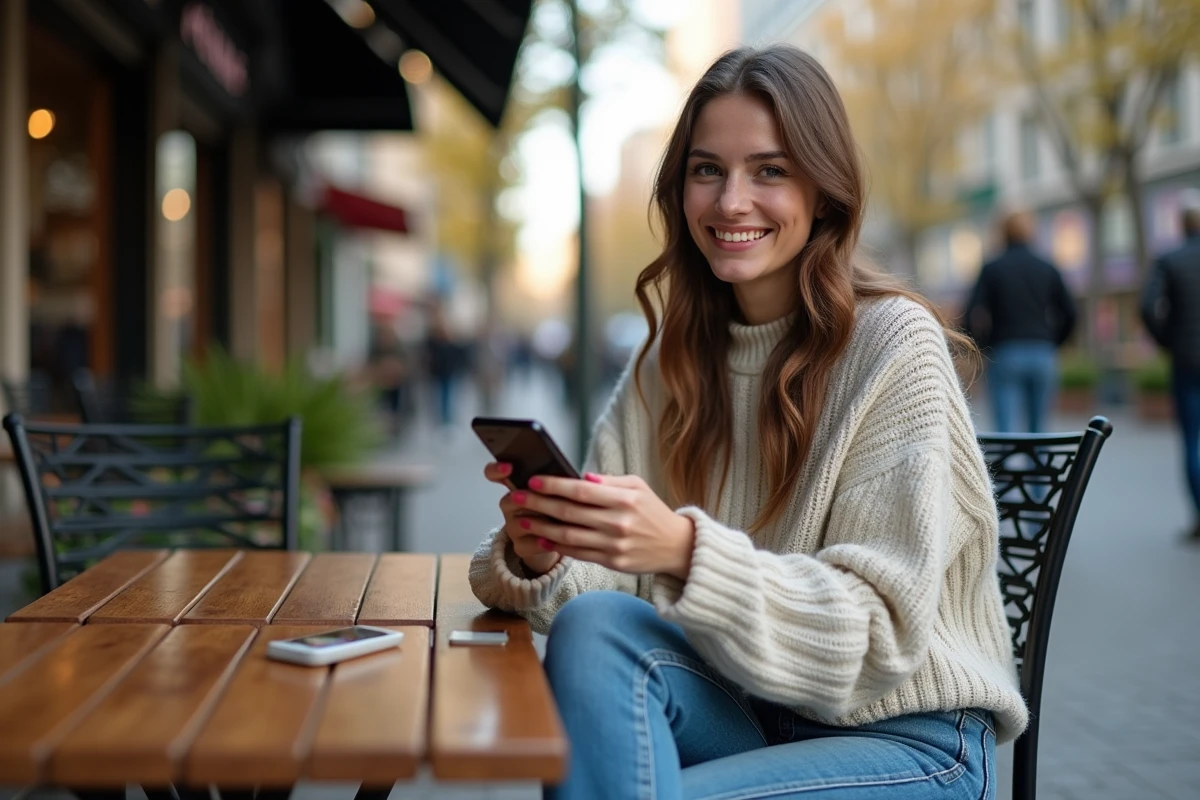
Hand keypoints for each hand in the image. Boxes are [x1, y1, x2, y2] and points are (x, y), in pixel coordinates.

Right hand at [483, 462, 561, 574]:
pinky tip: (553, 540)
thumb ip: (558, 480)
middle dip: (532, 501)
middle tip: (550, 501)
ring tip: (558, 522)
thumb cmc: (558, 508)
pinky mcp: (520, 546)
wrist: (557, 539)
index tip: (509, 467)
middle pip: (510, 499)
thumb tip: (576, 474)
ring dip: (541, 522)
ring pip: (521, 522)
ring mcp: (512, 526)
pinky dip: (543, 542)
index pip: (494, 473)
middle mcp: (510, 505)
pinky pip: (530, 543)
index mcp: (517, 485)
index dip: (497, 470)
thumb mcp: (558, 490)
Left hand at [510, 472, 695, 578]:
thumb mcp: (638, 487)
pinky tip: (541, 538)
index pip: (580, 491)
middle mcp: (618, 522)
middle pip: (569, 512)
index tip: (533, 481)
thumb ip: (609, 481)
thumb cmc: (652, 512)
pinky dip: (557, 546)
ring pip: (569, 535)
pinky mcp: (612, 562)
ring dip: (541, 527)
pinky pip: (578, 553)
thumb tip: (580, 477)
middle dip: (538, 504)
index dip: (554, 485)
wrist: (676, 546)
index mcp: (624, 499)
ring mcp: (614, 544)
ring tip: (522, 519)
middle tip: (516, 497)